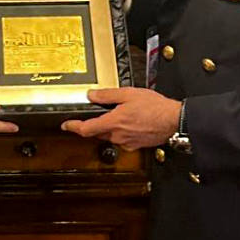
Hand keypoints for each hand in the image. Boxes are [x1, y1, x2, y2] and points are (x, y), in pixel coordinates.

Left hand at [60, 88, 180, 150]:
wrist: (174, 120)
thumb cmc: (155, 107)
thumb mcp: (128, 94)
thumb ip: (107, 95)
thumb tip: (92, 95)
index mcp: (114, 122)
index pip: (86, 129)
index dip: (73, 127)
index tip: (66, 125)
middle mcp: (118, 136)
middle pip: (98, 132)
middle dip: (94, 124)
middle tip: (98, 113)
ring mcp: (127, 142)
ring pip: (110, 136)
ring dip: (109, 127)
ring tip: (120, 113)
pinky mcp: (136, 145)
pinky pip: (122, 138)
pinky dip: (121, 131)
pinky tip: (130, 121)